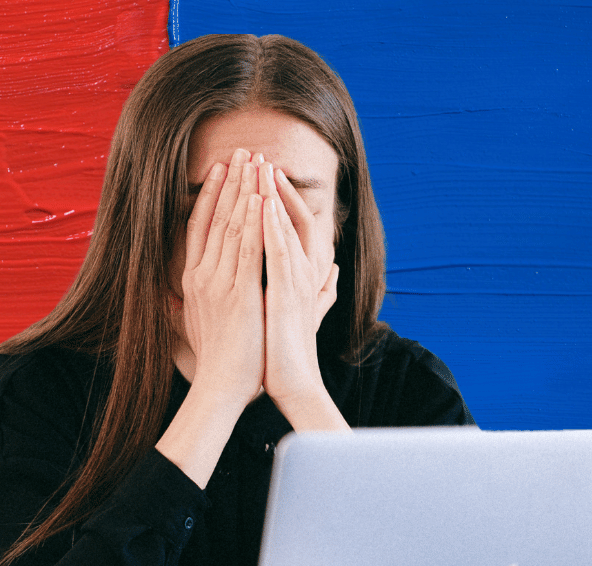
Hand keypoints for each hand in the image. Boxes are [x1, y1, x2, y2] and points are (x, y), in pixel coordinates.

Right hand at [177, 148, 265, 408]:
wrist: (220, 388)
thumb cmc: (216, 361)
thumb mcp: (197, 325)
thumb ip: (191, 304)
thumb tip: (176, 297)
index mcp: (192, 281)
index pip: (199, 228)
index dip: (210, 196)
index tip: (220, 170)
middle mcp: (202, 276)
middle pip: (216, 218)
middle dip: (231, 182)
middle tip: (242, 151)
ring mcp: (220, 283)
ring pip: (232, 227)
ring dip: (244, 191)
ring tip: (254, 162)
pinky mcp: (241, 294)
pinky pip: (248, 250)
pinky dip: (254, 222)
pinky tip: (261, 198)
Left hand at [259, 161, 340, 418]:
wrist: (292, 384)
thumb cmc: (286, 352)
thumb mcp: (297, 313)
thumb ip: (316, 290)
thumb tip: (334, 273)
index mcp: (296, 275)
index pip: (285, 227)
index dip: (272, 199)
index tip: (256, 174)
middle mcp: (301, 273)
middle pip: (286, 219)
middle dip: (271, 187)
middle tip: (258, 155)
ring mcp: (296, 282)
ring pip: (285, 228)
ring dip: (273, 196)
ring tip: (262, 166)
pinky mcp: (289, 294)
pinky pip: (280, 252)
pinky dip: (273, 226)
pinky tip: (263, 204)